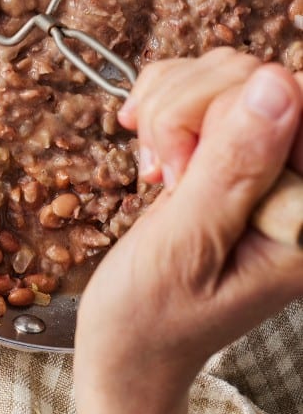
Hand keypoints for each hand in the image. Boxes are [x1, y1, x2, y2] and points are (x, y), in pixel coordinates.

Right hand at [74, 49, 302, 413]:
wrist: (127, 342)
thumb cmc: (151, 316)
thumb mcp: (188, 245)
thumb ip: (233, 166)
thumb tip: (276, 83)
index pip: (292, 100)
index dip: (225, 112)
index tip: (184, 166)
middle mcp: (296, 181)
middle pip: (251, 76)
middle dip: (186, 113)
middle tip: (167, 174)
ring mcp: (263, 163)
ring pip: (220, 71)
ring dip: (168, 112)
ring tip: (160, 172)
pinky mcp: (230, 149)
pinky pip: (196, 82)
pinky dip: (160, 107)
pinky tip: (154, 154)